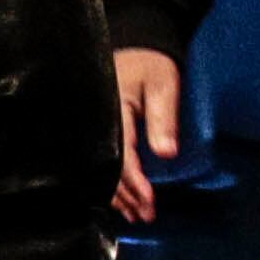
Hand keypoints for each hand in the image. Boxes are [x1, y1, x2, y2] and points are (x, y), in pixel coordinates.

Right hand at [111, 45, 186, 226]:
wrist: (135, 43)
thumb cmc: (150, 63)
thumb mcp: (163, 84)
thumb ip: (163, 118)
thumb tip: (166, 154)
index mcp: (111, 113)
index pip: (120, 158)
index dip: (134, 183)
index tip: (149, 202)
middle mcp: (97, 125)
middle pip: (108, 170)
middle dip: (127, 197)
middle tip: (146, 216)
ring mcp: (93, 128)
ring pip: (100, 170)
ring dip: (119, 195)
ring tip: (135, 215)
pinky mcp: (96, 130)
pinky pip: (98, 161)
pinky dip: (111, 182)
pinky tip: (119, 198)